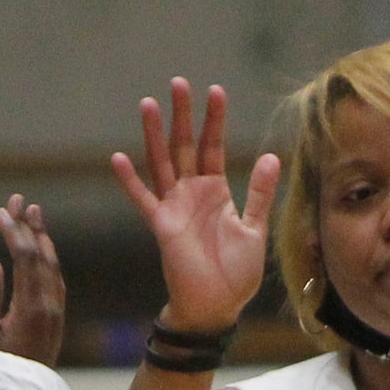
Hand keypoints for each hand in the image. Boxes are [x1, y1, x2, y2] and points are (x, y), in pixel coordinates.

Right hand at [0, 194, 65, 365]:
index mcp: (31, 308)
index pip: (26, 259)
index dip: (14, 232)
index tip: (2, 211)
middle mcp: (50, 307)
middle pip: (42, 257)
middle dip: (30, 227)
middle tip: (19, 199)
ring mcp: (56, 313)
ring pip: (53, 268)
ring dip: (42, 239)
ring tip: (33, 215)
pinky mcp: (56, 320)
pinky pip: (55, 281)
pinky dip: (47, 259)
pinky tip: (41, 249)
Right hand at [111, 78, 280, 336]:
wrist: (217, 306)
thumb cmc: (236, 273)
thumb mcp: (255, 229)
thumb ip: (260, 193)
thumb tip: (271, 156)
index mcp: (216, 191)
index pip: (213, 146)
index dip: (214, 120)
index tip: (216, 90)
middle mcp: (192, 193)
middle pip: (185, 145)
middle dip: (182, 115)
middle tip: (178, 83)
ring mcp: (174, 206)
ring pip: (162, 162)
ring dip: (154, 134)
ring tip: (148, 104)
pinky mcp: (161, 226)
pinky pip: (143, 199)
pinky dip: (130, 181)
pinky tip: (117, 159)